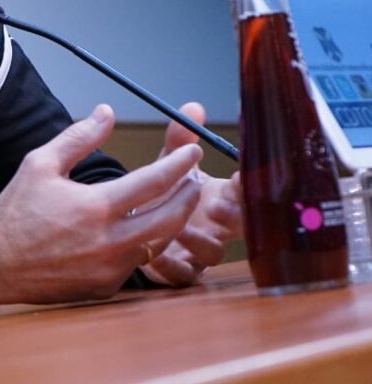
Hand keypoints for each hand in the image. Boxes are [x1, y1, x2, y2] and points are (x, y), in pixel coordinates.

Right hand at [0, 104, 201, 309]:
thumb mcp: (40, 164)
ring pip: (159, 243)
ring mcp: (110, 268)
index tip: (192, 151)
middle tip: (193, 179)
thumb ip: (78, 137)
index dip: (179, 164)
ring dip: (172, 221)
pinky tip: (140, 228)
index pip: (155, 182)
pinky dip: (144, 243)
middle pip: (172, 217)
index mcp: (96, 206)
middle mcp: (110, 241)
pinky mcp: (106, 287)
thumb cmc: (16, 210)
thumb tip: (107, 112)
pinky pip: (137, 262)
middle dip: (189, 195)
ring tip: (174, 202)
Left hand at [139, 102, 243, 285]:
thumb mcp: (168, 166)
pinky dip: (172, 266)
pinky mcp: (180, 270)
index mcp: (223, 196)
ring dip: (201, 241)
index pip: (246, 190)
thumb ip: (179, 141)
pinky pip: (185, 276)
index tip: (242, 175)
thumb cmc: (161, 193)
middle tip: (216, 205)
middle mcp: (218, 225)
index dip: (249, 185)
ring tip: (181, 228)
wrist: (134, 226)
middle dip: (234, 216)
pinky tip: (157, 255)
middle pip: (241, 225)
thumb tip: (193, 107)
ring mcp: (202, 249)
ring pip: (214, 252)